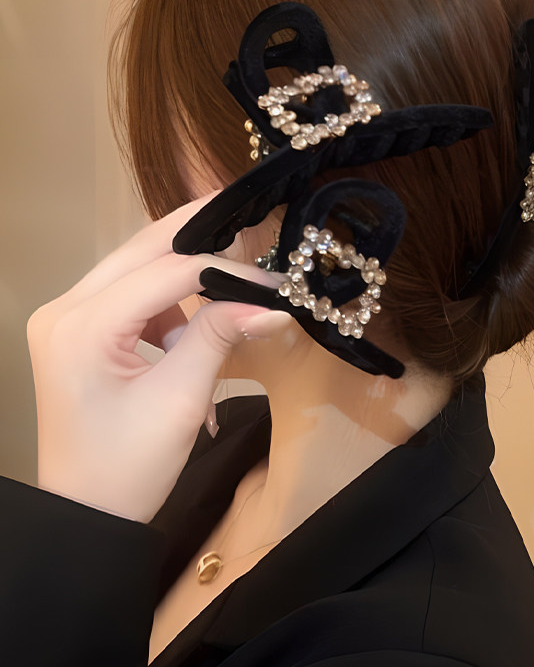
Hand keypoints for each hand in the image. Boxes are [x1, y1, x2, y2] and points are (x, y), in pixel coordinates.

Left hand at [27, 195, 281, 522]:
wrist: (87, 512)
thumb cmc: (129, 466)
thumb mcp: (181, 398)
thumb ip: (220, 336)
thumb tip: (271, 303)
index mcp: (82, 328)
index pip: (165, 273)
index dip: (224, 269)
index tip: (272, 280)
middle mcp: (64, 309)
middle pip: (140, 251)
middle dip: (196, 235)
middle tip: (247, 218)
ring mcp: (65, 318)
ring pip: (134, 266)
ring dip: (181, 274)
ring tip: (227, 292)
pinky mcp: (77, 330)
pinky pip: (129, 294)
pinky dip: (165, 302)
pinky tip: (185, 331)